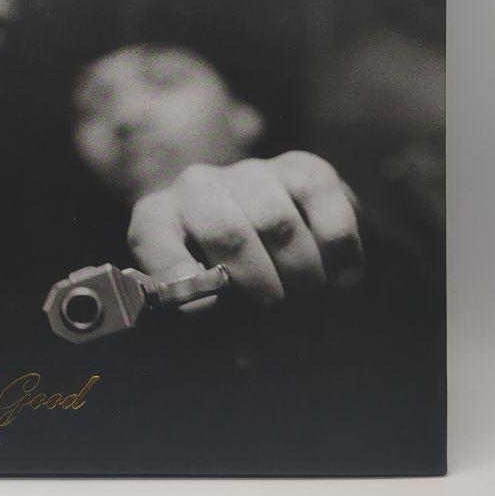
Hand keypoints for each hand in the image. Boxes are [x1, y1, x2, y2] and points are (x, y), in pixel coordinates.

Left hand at [127, 152, 363, 310]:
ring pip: (276, 220)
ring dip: (299, 271)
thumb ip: (205, 314)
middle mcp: (197, 187)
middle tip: (278, 314)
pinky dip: (337, 244)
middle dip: (257, 284)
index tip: (206, 308)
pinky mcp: (300, 167)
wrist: (285, 256)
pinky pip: (319, 197)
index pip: (152, 237)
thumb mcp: (211, 310)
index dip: (176, 273)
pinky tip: (342, 277)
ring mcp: (248, 172)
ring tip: (308, 298)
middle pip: (225, 231)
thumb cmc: (235, 293)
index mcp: (158, 220)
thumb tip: (221, 328)